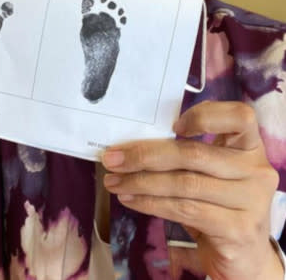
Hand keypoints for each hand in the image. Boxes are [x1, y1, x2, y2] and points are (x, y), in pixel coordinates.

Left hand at [102, 101, 281, 279]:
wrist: (245, 255)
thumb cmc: (219, 203)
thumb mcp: (209, 173)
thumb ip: (186, 154)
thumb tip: (128, 146)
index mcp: (250, 146)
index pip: (240, 116)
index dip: (206, 116)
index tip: (173, 124)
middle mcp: (256, 170)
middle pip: (195, 153)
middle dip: (145, 155)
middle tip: (112, 158)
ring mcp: (251, 201)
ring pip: (185, 183)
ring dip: (141, 181)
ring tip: (114, 181)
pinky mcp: (238, 229)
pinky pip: (184, 209)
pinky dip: (150, 203)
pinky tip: (130, 199)